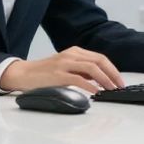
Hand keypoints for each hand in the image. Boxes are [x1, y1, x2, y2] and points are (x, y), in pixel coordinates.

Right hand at [0, 46, 125, 93]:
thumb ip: (82, 71)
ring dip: (105, 79)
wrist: (24, 74)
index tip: (120, 81)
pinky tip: (97, 92)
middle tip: (120, 86)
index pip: (100, 58)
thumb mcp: (66, 67)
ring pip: (92, 68)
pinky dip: (91, 86)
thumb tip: (100, 80)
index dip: (112, 69)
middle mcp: (71, 54)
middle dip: (113, 74)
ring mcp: (64, 63)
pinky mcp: (58, 74)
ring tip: (111, 90)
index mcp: (75, 52)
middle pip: (99, 61)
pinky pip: (79, 79)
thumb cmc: (45, 73)